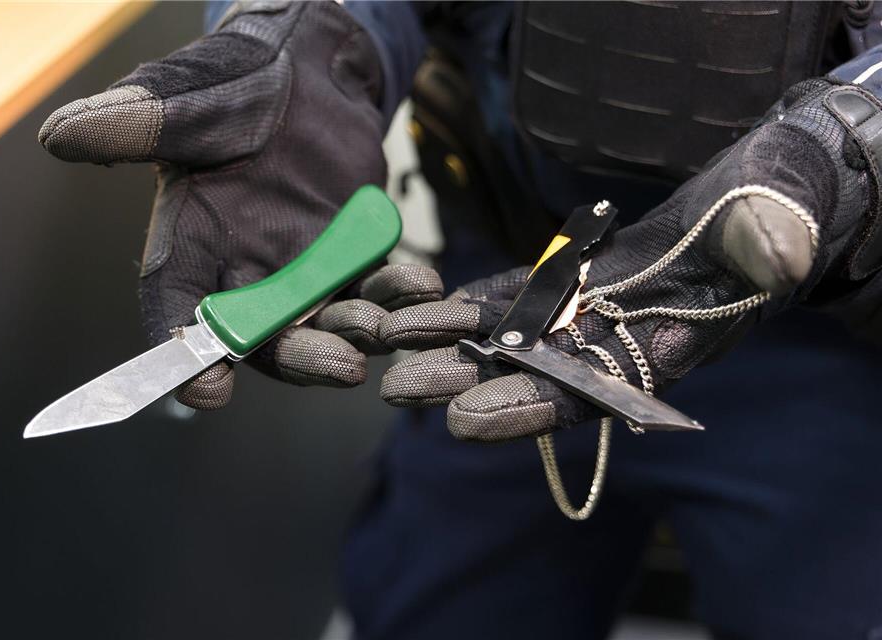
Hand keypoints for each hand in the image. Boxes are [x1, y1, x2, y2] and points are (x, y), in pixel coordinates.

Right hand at [39, 2, 440, 408]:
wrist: (306, 73)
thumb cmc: (234, 84)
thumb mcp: (187, 103)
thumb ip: (138, 125)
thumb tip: (61, 136)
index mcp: (193, 244)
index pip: (177, 308)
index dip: (186, 354)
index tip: (207, 391)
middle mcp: (245, 271)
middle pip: (265, 336)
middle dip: (300, 357)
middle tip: (335, 367)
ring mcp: (303, 269)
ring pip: (327, 323)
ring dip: (357, 334)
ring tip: (382, 328)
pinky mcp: (351, 255)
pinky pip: (374, 288)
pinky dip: (398, 294)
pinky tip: (423, 288)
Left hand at [380, 78, 880, 441]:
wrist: (752, 199)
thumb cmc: (773, 214)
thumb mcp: (780, 226)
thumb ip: (773, 242)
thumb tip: (777, 252)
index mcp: (660, 352)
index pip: (587, 396)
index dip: (526, 409)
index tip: (464, 422)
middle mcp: (610, 344)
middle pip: (526, 374)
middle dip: (462, 383)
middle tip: (396, 389)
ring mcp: (581, 312)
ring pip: (505, 336)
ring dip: (444, 343)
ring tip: (384, 345)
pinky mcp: (561, 278)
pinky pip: (506, 294)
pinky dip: (461, 301)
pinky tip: (413, 303)